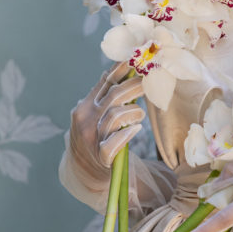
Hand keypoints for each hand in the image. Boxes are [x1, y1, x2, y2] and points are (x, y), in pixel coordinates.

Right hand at [59, 61, 145, 209]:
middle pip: (114, 95)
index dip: (123, 69)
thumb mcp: (95, 114)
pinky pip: (113, 144)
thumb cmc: (96, 136)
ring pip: (116, 117)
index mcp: (86, 105)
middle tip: (148, 84)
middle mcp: (86, 119)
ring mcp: (92, 137)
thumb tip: (121, 69)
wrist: (83, 171)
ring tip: (139, 116)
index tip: (139, 60)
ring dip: (134, 113)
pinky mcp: (100, 156)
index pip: (106, 82)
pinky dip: (126, 135)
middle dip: (135, 87)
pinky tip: (136, 131)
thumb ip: (105, 96)